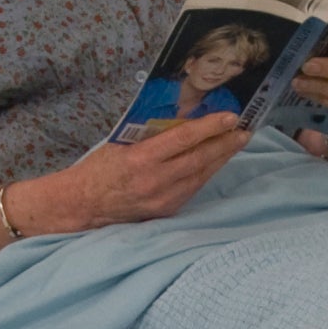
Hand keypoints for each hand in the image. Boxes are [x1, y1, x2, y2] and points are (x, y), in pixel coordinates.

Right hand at [49, 112, 246, 227]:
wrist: (83, 205)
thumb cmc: (99, 168)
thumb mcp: (121, 143)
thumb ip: (151, 134)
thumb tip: (182, 116)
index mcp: (141, 160)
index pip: (184, 140)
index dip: (210, 127)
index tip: (230, 117)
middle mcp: (155, 182)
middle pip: (200, 159)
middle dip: (225, 143)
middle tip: (244, 129)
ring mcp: (163, 200)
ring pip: (201, 176)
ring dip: (221, 158)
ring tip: (236, 142)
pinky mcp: (166, 211)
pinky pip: (192, 188)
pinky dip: (206, 173)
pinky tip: (216, 161)